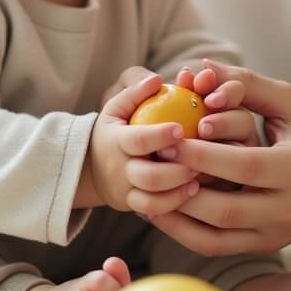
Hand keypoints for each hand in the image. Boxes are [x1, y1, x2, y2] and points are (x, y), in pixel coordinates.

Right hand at [85, 72, 200, 215]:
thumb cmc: (116, 127)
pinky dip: (174, 204)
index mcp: (115, 140)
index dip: (159, 136)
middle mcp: (119, 169)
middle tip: (198, 160)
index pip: (138, 140)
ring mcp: (125, 190)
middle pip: (148, 177)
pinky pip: (154, 211)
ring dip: (178, 191)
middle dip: (176, 171)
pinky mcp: (132, 206)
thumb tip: (157, 79)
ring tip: (198, 177)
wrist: (92, 164)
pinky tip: (193, 190)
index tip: (181, 129)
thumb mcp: (117, 106)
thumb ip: (135, 90)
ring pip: (152, 200)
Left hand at [147, 59, 290, 255]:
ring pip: (214, 235)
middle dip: (183, 184)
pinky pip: (213, 247)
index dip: (205, 154)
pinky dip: (182, 232)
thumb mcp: (287, 102)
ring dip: (175, 213)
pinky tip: (159, 209)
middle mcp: (288, 208)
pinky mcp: (261, 247)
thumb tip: (200, 68)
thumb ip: (245, 83)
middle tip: (153, 161)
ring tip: (147, 185)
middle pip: (225, 207)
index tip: (172, 138)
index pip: (244, 164)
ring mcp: (274, 234)